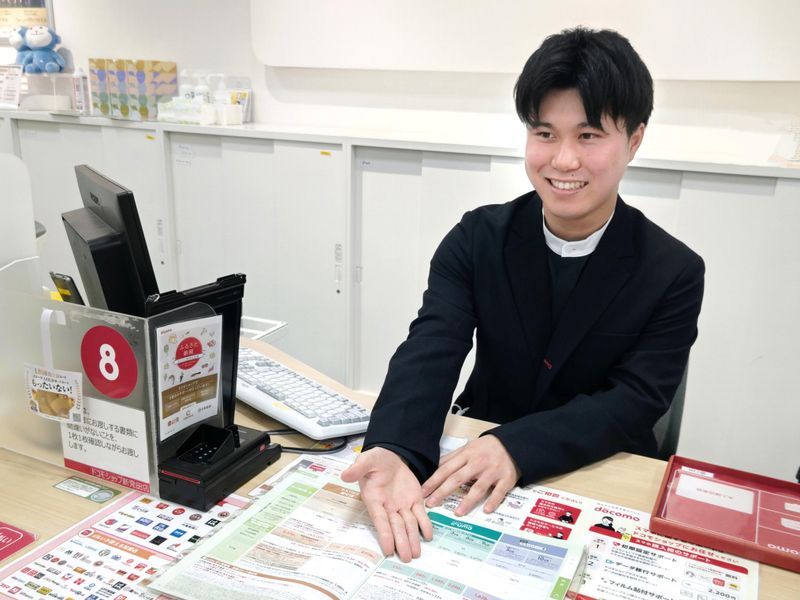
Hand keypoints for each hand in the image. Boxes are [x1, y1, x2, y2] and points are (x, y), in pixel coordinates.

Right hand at [341, 447, 432, 562]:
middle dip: (401, 541)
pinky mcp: (415, 500)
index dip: (384, 534)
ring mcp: (402, 505)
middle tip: (407, 557)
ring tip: (416, 554)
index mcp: (374, 499)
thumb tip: (345, 475)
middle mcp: (388, 506)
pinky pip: (420, 515)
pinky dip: (425, 525)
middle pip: (396, 527)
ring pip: (408, 524)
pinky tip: (428, 536)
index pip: (379, 520)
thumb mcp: (365, 460)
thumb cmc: (375, 461)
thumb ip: (357, 468)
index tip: (388, 549)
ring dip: (412, 538)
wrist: (390, 456)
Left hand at [421, 435, 519, 516]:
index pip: (446, 469)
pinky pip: (499, 491)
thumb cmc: (486, 448)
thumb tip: (434, 468)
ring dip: (468, 501)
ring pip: (479, 487)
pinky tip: (486, 510)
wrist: (512, 443)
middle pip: (458, 478)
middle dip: (443, 491)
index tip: (423, 492)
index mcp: (466, 455)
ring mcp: (493, 471)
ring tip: (457, 513)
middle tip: (431, 504)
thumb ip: (452, 458)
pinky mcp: (506, 479)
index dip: (433, 481)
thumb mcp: (468, 448)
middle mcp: (478, 463)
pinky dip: (493, 501)